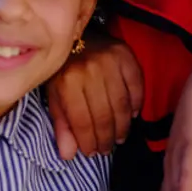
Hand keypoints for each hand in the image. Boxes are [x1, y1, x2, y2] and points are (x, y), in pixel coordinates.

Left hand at [46, 37, 142, 159]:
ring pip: (122, 104)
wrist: (74, 34)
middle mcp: (89, 70)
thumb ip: (61, 124)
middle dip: (106, 138)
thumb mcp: (54, 95)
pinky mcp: (126, 54)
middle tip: (107, 149)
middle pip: (104, 115)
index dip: (88, 141)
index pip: (82, 120)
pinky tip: (132, 115)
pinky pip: (137, 86)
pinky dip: (136, 103)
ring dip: (122, 126)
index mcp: (67, 81)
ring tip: (119, 138)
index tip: (92, 153)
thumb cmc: (62, 68)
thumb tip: (68, 155)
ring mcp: (109, 61)